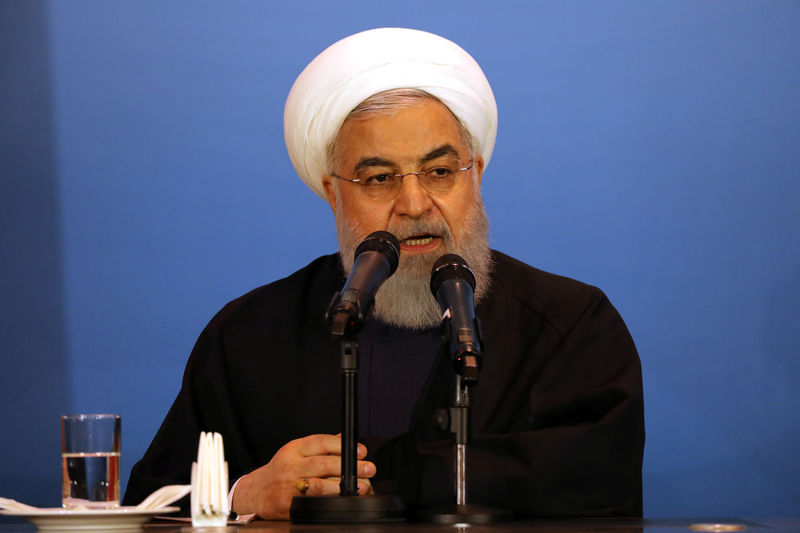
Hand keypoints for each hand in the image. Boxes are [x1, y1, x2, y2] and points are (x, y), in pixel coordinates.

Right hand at [231, 434, 375, 518]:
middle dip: (349, 466)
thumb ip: (321, 446)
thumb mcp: (297, 452)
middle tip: (370, 468)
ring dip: (343, 486)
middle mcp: (290, 465)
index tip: (362, 451)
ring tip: (361, 487)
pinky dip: (329, 502)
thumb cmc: (282, 469)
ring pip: (319, 485)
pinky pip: (312, 503)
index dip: (343, 446)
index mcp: (294, 448)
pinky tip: (342, 501)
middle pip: (323, 464)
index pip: (320, 442)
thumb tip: (346, 439)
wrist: (255, 491)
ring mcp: (287, 486)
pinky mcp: (286, 504)